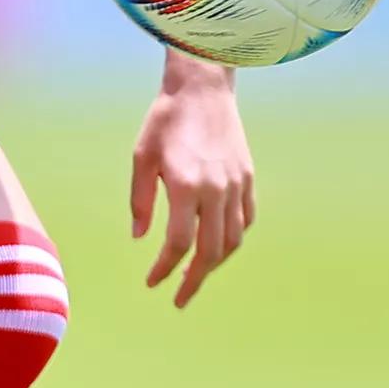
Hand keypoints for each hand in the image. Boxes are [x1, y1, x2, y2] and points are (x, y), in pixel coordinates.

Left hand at [130, 57, 253, 307]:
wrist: (202, 88)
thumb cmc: (165, 120)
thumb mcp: (141, 157)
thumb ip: (140, 200)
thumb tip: (140, 237)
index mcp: (186, 186)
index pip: (179, 243)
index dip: (166, 268)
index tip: (152, 282)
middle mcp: (217, 189)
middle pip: (211, 251)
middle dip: (194, 280)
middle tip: (179, 299)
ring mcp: (237, 184)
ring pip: (233, 239)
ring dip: (215, 263)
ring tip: (197, 275)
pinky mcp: (248, 177)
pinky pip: (246, 219)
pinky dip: (233, 238)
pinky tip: (218, 246)